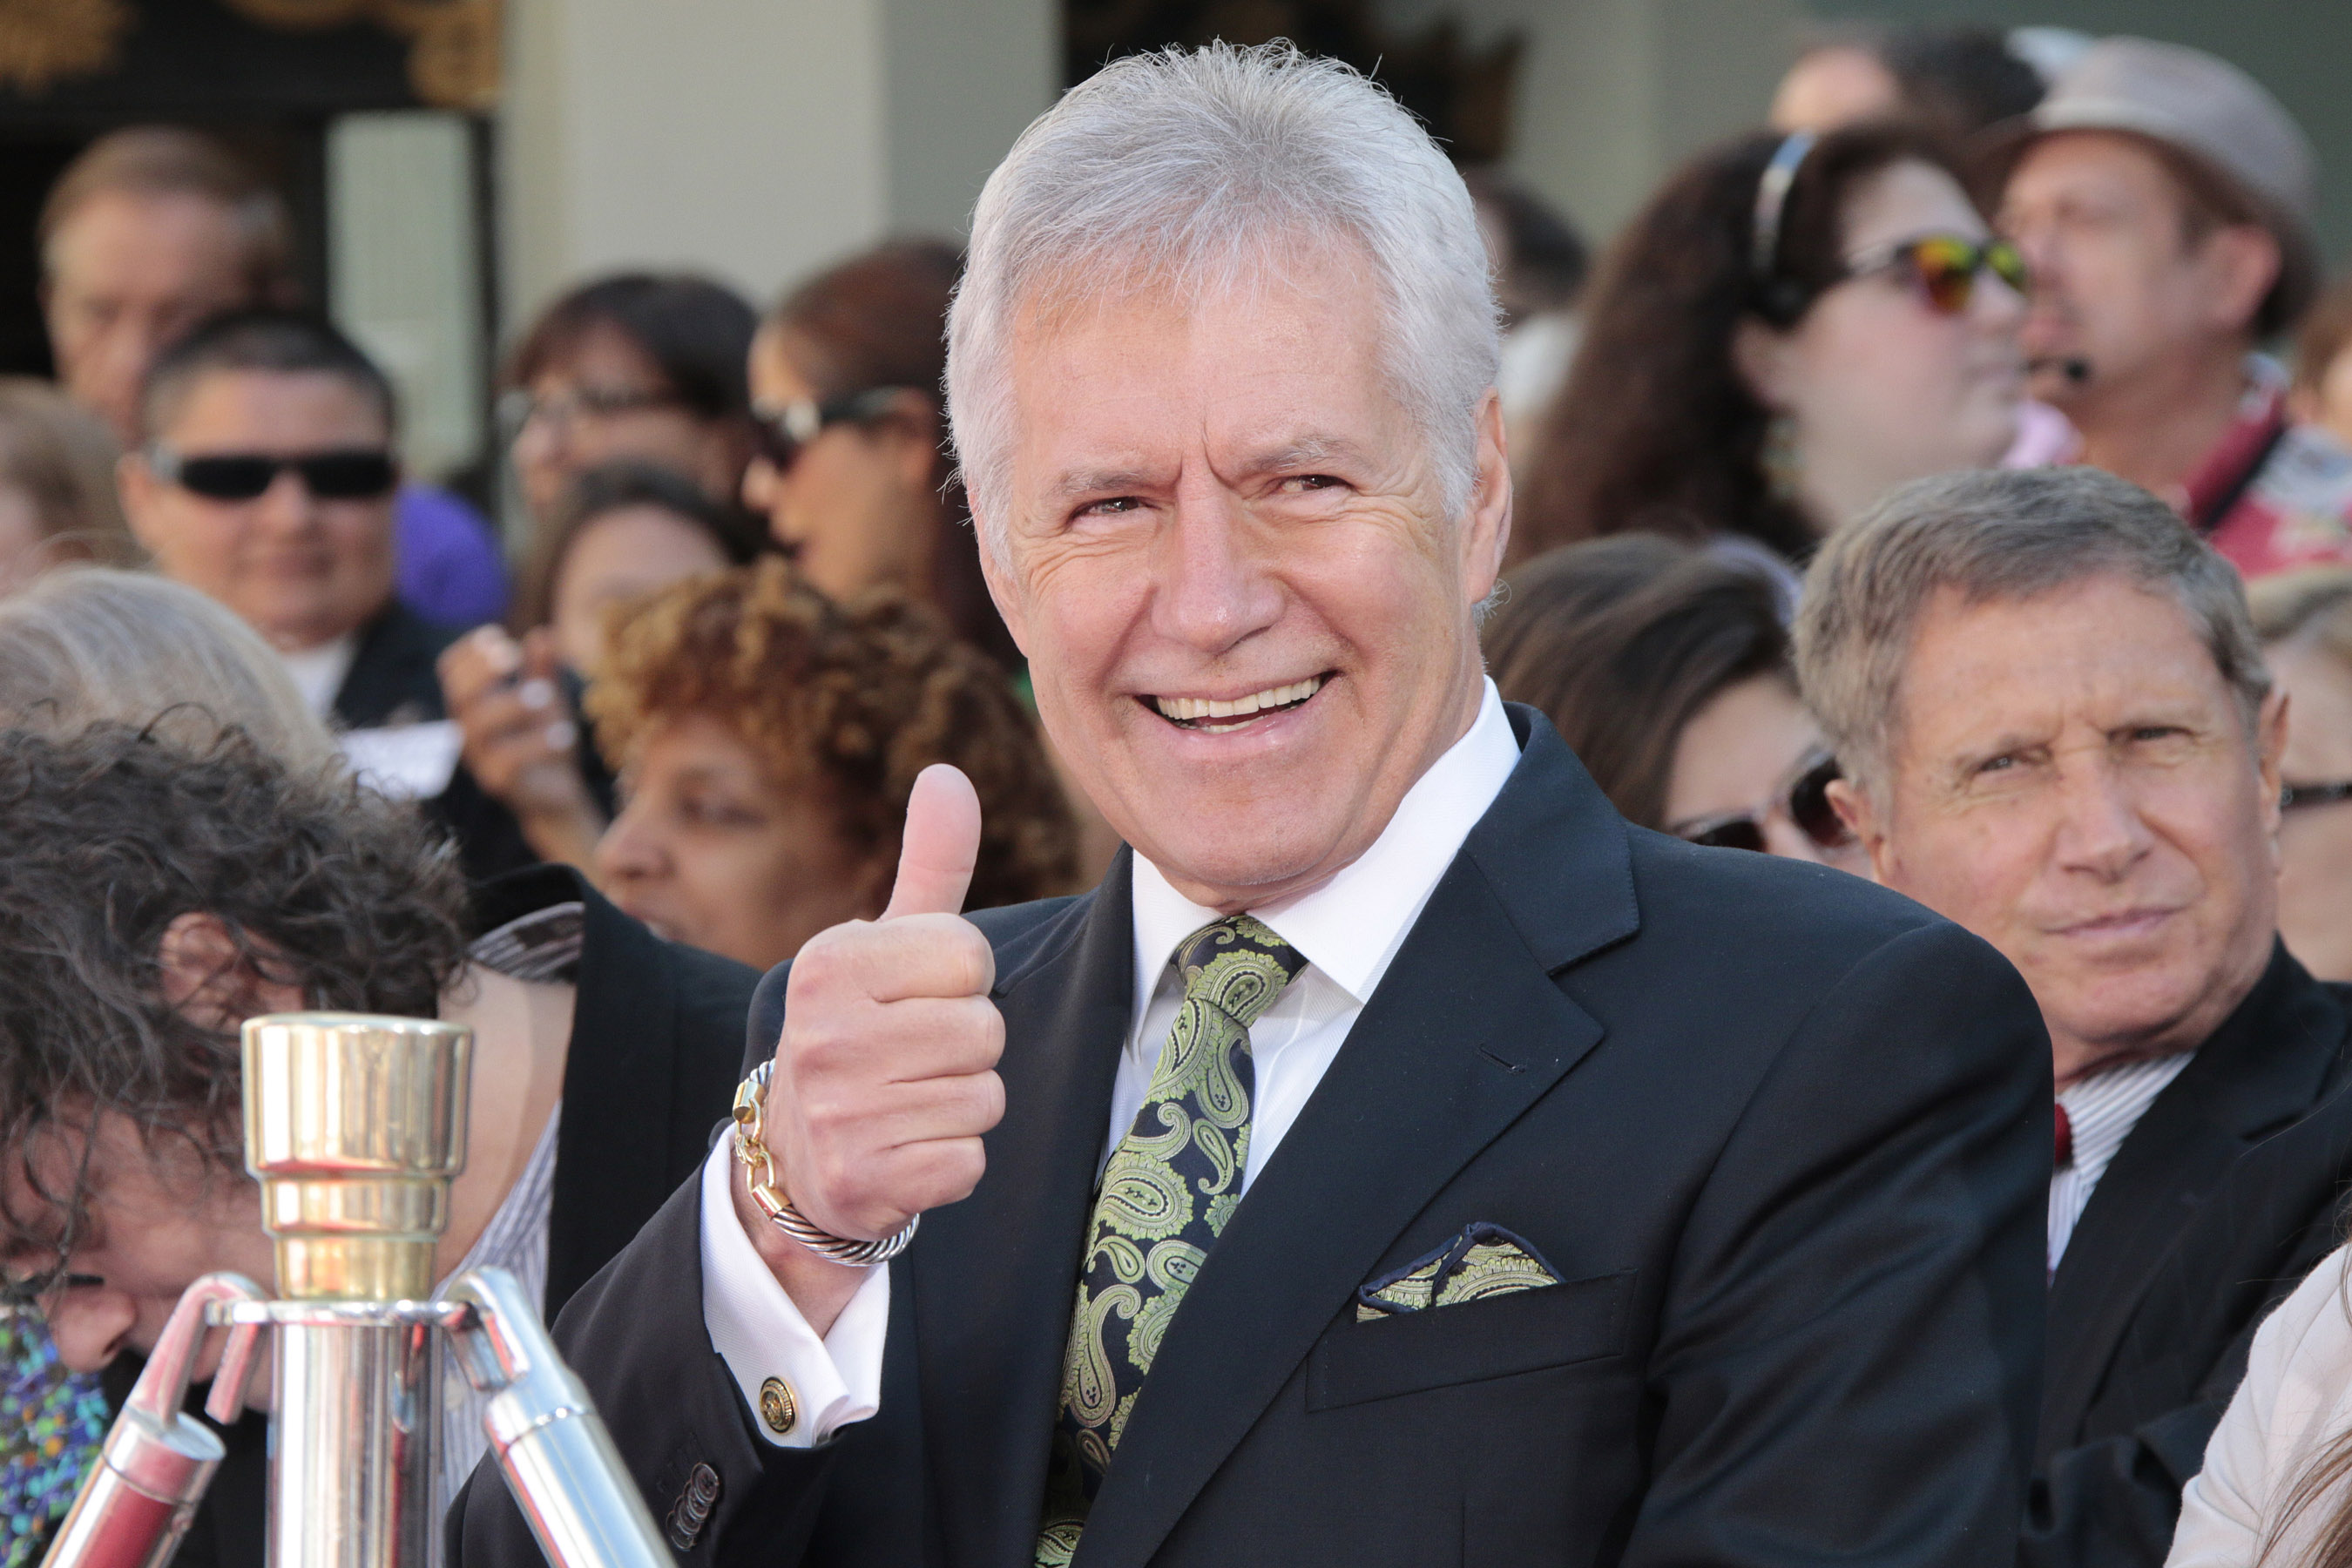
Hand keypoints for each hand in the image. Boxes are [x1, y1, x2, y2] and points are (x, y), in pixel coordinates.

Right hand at [437, 627, 604, 860]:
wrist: (558, 792)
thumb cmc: (545, 739)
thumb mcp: (547, 700)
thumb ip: (542, 670)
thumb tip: (543, 633)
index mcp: (472, 704)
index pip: (450, 670)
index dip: (469, 651)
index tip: (498, 636)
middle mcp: (468, 728)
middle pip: (458, 695)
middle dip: (482, 671)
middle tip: (513, 657)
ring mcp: (479, 757)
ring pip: (479, 727)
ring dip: (511, 704)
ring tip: (546, 696)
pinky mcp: (497, 782)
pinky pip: (508, 761)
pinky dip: (537, 744)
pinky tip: (565, 734)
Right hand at [737, 766, 1004, 1322]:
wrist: (794, 1157)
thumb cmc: (863, 1030)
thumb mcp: (886, 943)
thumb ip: (930, 862)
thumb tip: (949, 773)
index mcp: (830, 963)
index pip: (970, 955)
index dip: (961, 982)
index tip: (914, 1000)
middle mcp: (824, 1033)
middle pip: (985, 1030)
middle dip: (968, 1049)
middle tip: (912, 1059)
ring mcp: (840, 1112)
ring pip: (984, 1096)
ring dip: (962, 1105)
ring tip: (907, 1102)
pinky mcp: (864, 1180)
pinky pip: (968, 1161)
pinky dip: (951, 1163)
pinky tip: (905, 1152)